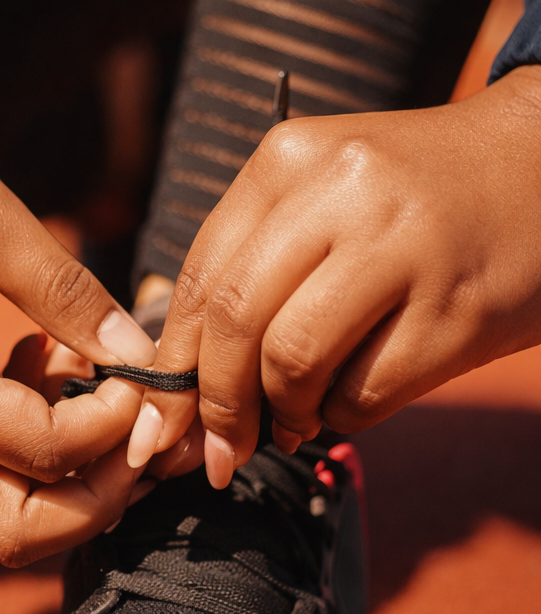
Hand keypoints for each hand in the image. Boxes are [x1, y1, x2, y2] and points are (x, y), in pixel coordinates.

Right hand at [0, 97, 157, 564]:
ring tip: (97, 385)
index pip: (47, 454)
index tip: (143, 367)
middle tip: (139, 425)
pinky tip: (48, 364)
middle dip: (100, 497)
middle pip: (20, 534)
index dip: (118, 423)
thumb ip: (66, 292)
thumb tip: (139, 355)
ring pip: (6, 516)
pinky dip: (39, 447)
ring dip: (73, 476)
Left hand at [130, 66, 540, 487]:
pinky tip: (344, 404)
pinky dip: (338, 418)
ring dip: (280, 415)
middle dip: (213, 405)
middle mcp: (342, 192)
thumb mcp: (317, 206)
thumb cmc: (406, 205)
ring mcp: (405, 247)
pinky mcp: (456, 310)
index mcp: (288, 161)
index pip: (198, 280)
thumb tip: (180, 399)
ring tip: (293, 420)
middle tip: (217, 452)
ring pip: (292, 362)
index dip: (169, 367)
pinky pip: (362, 395)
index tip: (157, 425)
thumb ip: (247, 281)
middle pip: (234, 323)